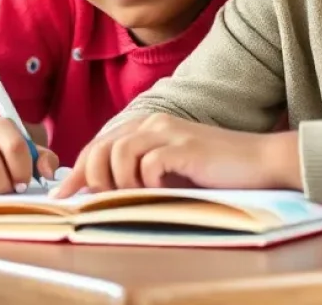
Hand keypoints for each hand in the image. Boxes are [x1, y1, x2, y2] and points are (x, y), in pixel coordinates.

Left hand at [51, 115, 300, 198]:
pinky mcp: (182, 146)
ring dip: (122, 183)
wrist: (258, 163)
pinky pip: (146, 165)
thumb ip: (137, 172)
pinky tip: (164, 188)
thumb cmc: (214, 171)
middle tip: (107, 201)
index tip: (62, 197)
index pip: (99, 144)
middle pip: (100, 148)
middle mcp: (153, 121)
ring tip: (141, 195)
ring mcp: (168, 131)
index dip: (76, 172)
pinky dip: (147, 183)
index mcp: (147, 124)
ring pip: (117, 155)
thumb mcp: (168, 170)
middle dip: (94, 180)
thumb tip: (98, 192)